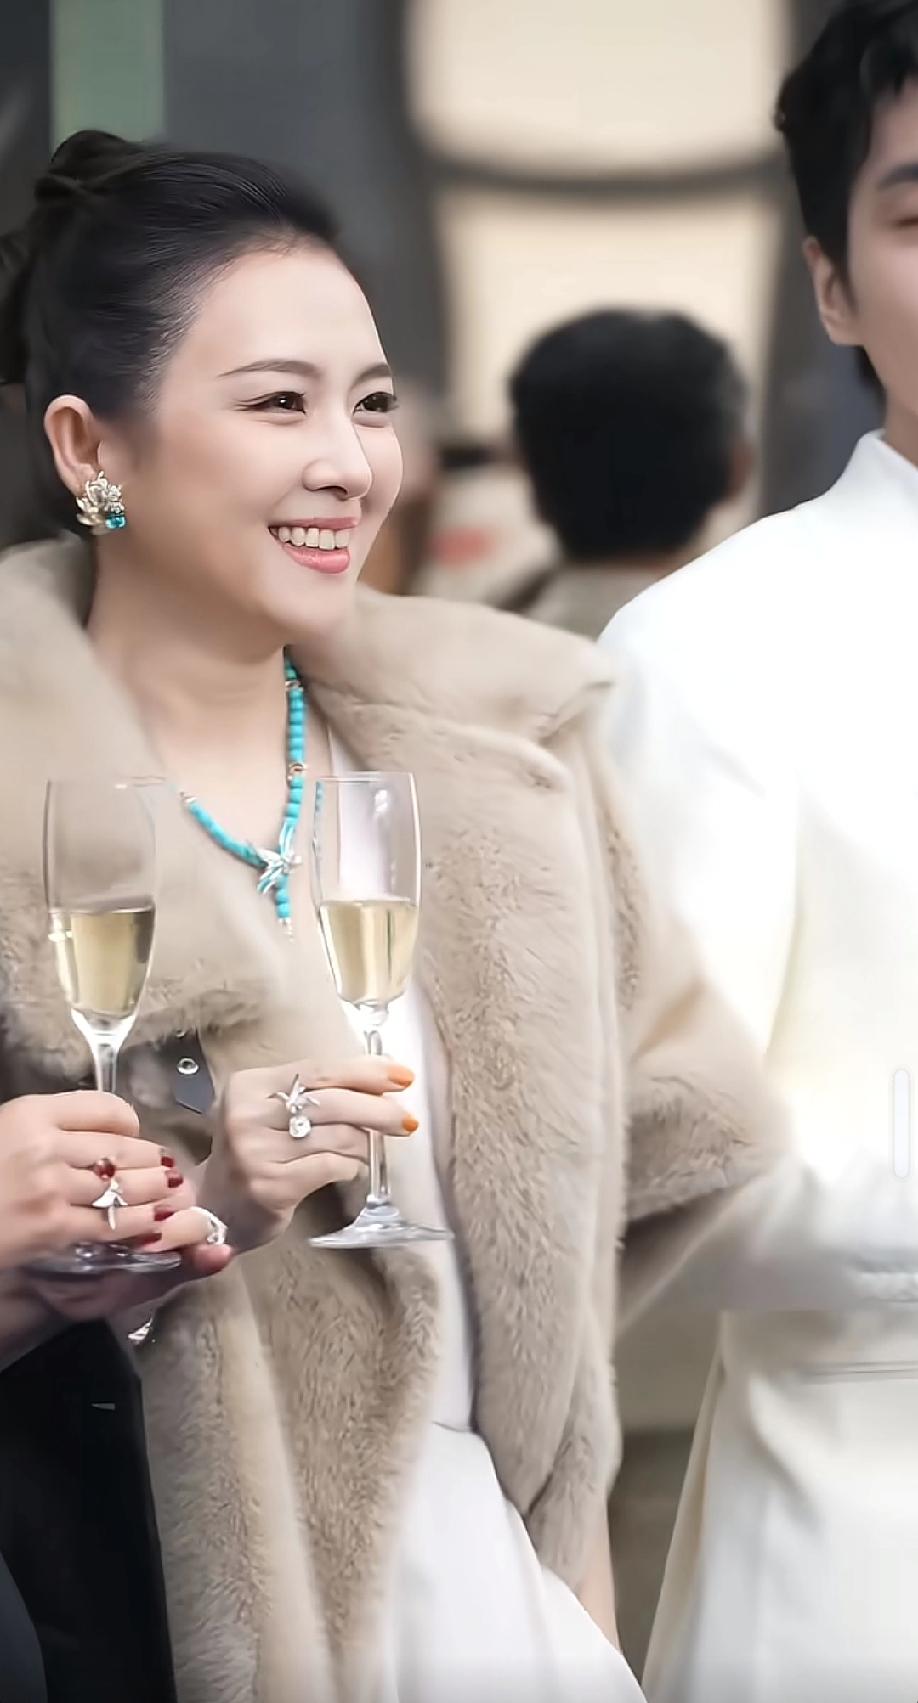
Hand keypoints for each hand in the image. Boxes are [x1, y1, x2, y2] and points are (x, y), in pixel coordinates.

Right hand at [0, 1091, 206, 1268]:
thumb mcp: (5, 1130)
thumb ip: (48, 1126)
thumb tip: (108, 1133)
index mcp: (32, 1111)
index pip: (105, 1108)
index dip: (130, 1124)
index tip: (137, 1136)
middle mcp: (46, 1143)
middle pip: (123, 1147)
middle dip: (153, 1161)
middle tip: (171, 1170)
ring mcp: (51, 1187)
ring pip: (124, 1185)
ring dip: (156, 1191)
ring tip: (174, 1194)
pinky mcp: (53, 1227)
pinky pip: (111, 1224)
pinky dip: (140, 1224)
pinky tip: (156, 1224)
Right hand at [200, 1056, 415, 1249]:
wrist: (214, 1208)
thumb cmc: (255, 1151)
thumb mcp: (271, 1112)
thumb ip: (314, 1095)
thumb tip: (380, 1085)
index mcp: (249, 1084)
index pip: (319, 1069)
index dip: (364, 1072)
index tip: (402, 1077)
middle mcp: (248, 1114)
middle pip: (332, 1102)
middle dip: (378, 1110)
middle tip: (406, 1120)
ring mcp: (256, 1151)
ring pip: (337, 1136)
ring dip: (364, 1143)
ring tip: (367, 1149)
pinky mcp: (270, 1185)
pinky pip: (330, 1166)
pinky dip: (350, 1166)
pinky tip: (351, 1169)